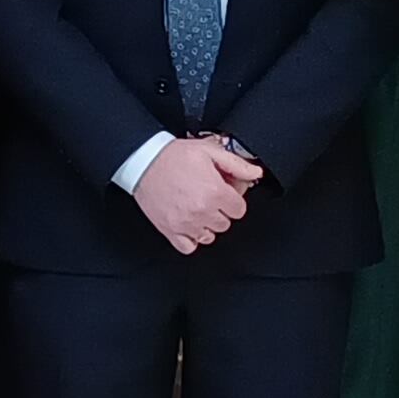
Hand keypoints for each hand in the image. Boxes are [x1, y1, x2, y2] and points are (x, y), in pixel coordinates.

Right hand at [130, 137, 261, 254]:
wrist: (143, 162)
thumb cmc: (172, 156)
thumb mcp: (208, 151)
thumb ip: (236, 164)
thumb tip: (255, 173)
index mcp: (215, 192)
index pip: (239, 210)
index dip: (233, 199)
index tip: (224, 193)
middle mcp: (202, 211)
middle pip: (225, 223)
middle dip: (220, 211)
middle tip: (208, 197)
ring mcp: (186, 224)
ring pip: (210, 236)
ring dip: (207, 224)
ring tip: (197, 208)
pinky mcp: (170, 231)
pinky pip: (189, 246)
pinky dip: (192, 238)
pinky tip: (189, 224)